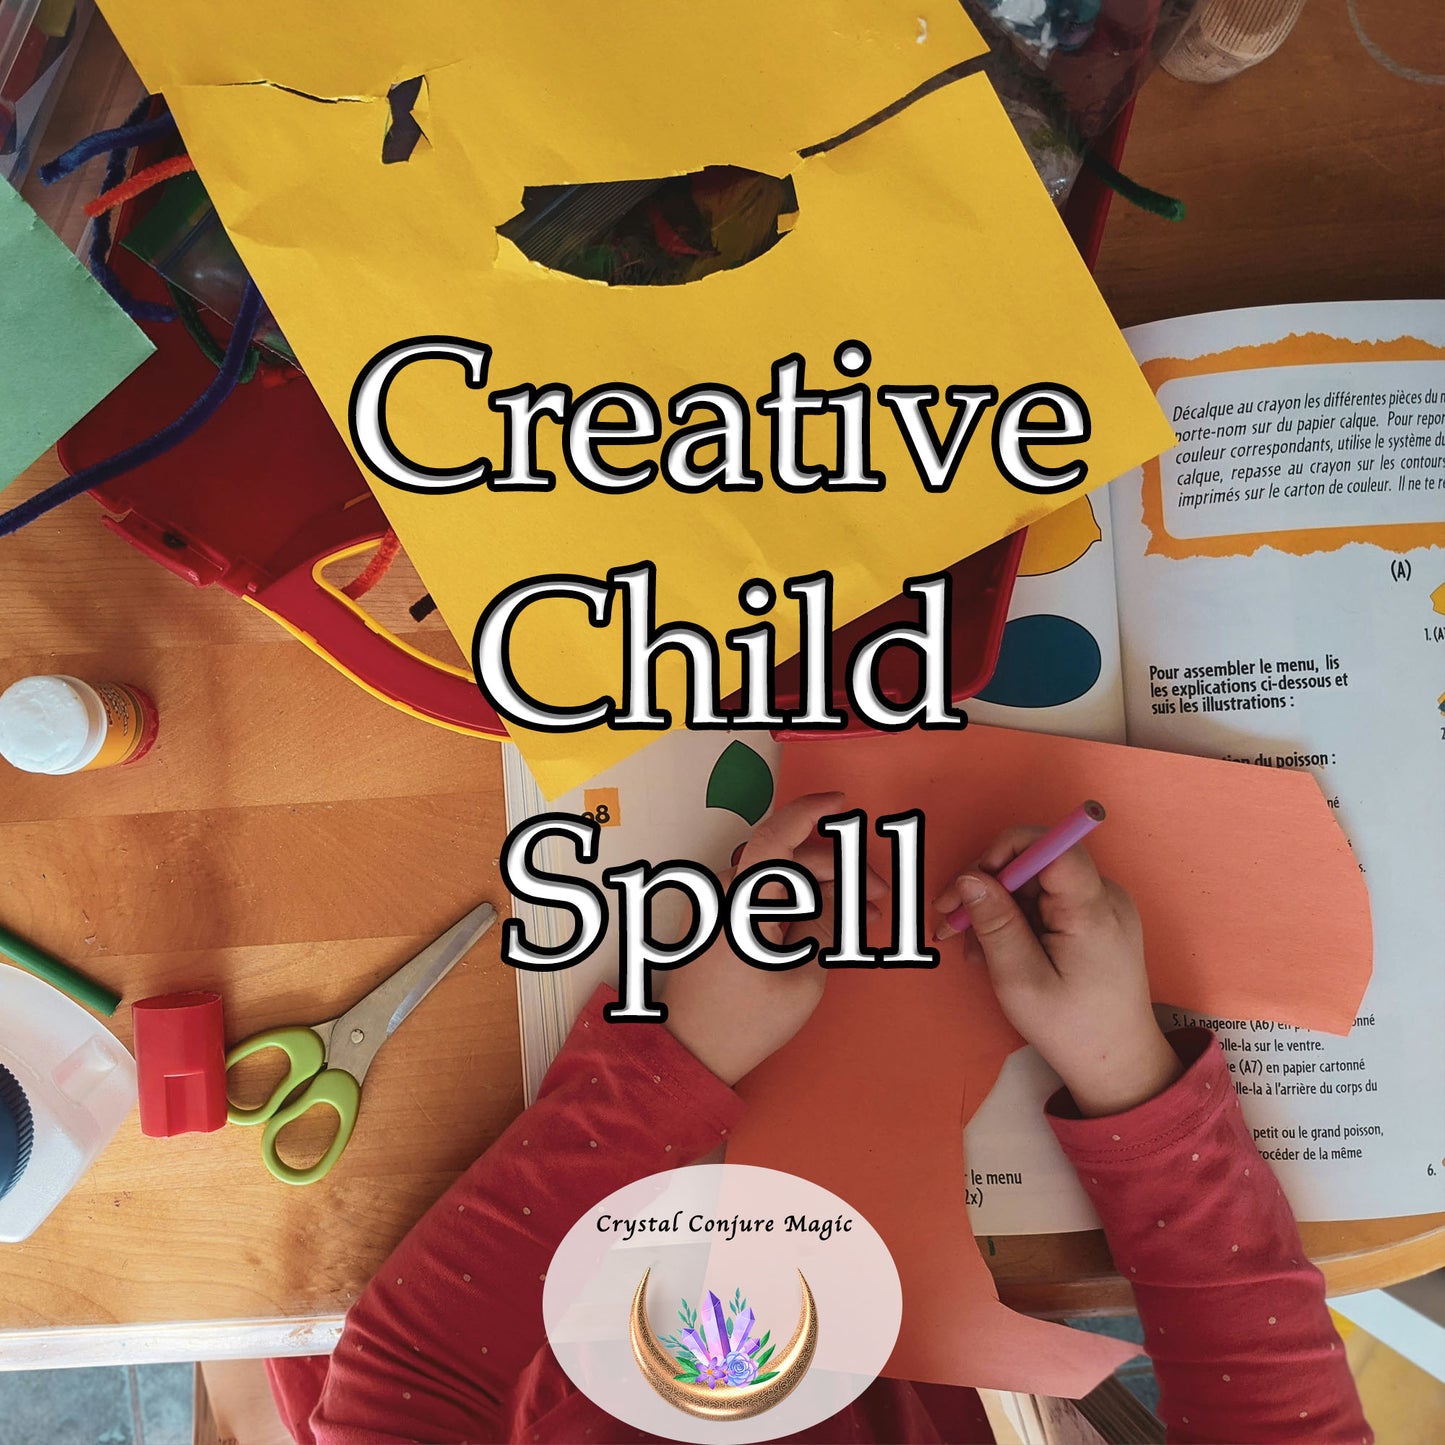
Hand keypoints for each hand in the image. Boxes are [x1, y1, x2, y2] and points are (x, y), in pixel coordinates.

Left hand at [661, 792, 881, 1085]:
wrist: (692, 1053)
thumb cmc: (746, 1021)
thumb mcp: (802, 976)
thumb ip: (827, 925)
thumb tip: (847, 893)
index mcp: (741, 901)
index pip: (776, 835)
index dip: (810, 811)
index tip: (842, 803)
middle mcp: (724, 892)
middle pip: (788, 859)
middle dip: (838, 870)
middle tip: (879, 897)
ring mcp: (717, 905)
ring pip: (779, 878)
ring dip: (822, 888)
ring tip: (864, 917)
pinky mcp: (717, 920)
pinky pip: (763, 897)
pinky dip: (797, 902)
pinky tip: (832, 922)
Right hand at [933, 829, 1180, 1116]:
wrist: (1118, 1063)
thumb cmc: (1071, 1029)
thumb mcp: (1021, 980)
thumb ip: (995, 924)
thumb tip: (969, 877)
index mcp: (1092, 909)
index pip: (1051, 845)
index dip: (1004, 851)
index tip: (971, 885)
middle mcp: (1104, 896)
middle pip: (1036, 862)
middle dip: (989, 886)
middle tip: (953, 924)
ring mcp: (1102, 906)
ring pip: (1036, 883)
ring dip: (998, 907)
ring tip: (973, 947)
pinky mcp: (1095, 919)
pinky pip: (1047, 901)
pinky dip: (1017, 918)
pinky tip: (996, 948)